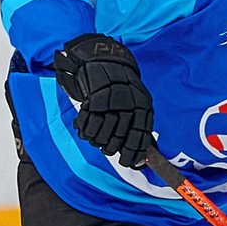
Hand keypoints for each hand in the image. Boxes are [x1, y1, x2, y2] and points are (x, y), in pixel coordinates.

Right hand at [52, 34, 156, 168]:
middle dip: (110, 147)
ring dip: (96, 139)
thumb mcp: (138, 102)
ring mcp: (109, 104)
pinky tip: (86, 125)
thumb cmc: (122, 87)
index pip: (138, 138)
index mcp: (142, 107)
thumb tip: (139, 159)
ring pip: (100, 137)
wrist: (103, 61)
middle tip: (106, 146)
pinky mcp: (91, 101)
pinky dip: (84, 130)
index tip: (127, 163)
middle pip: (117, 141)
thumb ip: (138, 128)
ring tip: (96, 134)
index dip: (132, 154)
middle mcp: (127, 106)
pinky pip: (86, 127)